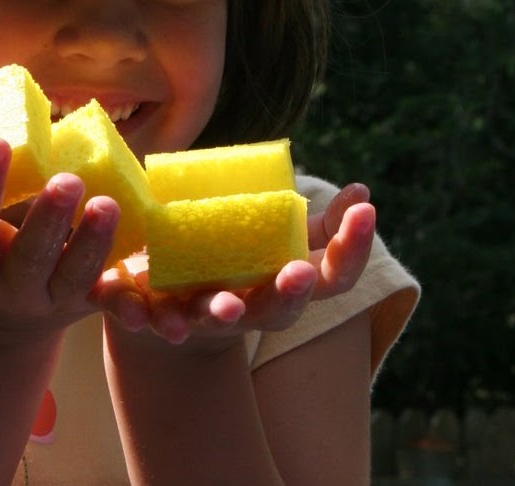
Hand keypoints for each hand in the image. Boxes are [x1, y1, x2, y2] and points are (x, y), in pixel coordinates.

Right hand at [0, 128, 117, 346]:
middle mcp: (8, 287)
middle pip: (29, 258)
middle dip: (48, 219)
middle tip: (67, 178)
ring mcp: (51, 299)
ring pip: (76, 277)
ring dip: (94, 242)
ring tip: (109, 203)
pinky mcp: (86, 303)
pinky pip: (110, 297)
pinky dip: (128, 287)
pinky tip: (141, 248)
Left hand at [91, 183, 374, 346]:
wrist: (162, 290)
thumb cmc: (233, 257)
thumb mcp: (273, 235)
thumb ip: (314, 222)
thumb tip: (362, 192)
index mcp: (283, 286)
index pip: (332, 278)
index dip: (352, 249)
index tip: (367, 211)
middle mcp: (252, 309)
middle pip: (280, 311)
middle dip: (290, 293)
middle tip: (299, 273)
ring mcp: (206, 316)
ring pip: (219, 321)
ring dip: (225, 314)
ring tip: (228, 307)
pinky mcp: (159, 314)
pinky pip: (156, 322)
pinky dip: (153, 320)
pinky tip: (147, 314)